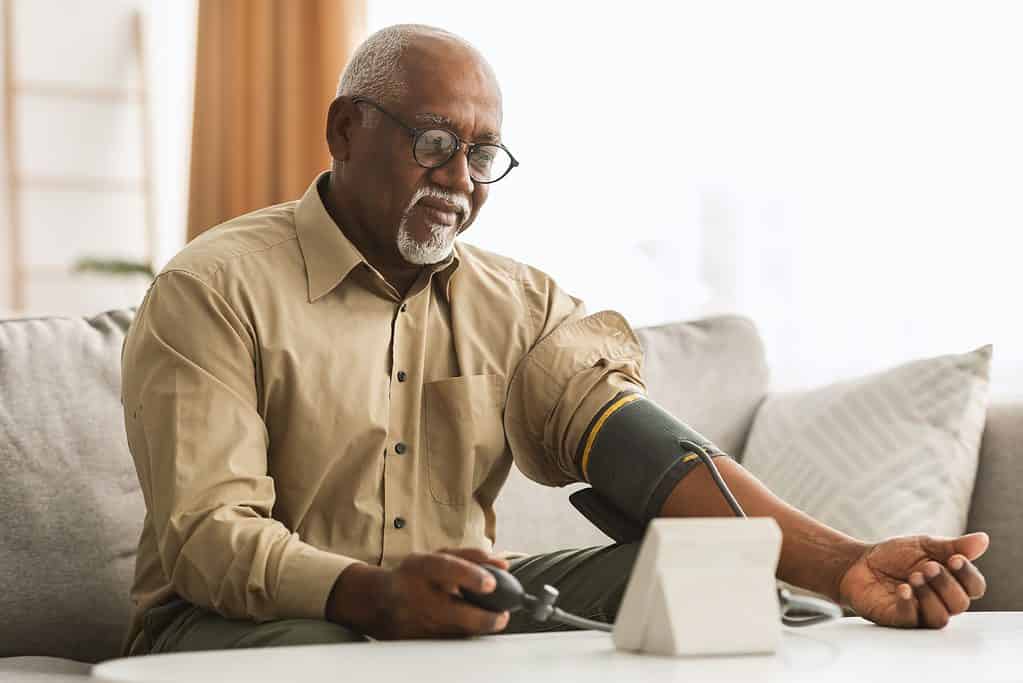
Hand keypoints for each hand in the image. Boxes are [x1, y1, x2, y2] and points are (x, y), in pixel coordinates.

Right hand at [328, 547, 510, 638]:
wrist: (378, 600)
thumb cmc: (414, 575)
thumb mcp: (437, 557)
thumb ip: (471, 557)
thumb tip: (502, 565)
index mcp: (419, 568)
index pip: (445, 568)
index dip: (469, 575)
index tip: (491, 584)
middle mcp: (414, 594)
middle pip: (453, 611)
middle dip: (483, 618)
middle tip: (503, 616)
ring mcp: (413, 621)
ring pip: (454, 631)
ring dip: (478, 628)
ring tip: (492, 620)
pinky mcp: (415, 640)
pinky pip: (447, 641)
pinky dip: (464, 636)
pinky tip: (472, 629)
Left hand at [837, 532, 988, 628]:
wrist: (858, 563)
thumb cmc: (893, 556)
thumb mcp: (923, 545)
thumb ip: (951, 546)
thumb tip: (983, 540)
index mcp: (950, 583)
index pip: (974, 587)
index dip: (968, 575)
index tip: (955, 559)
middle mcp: (939, 601)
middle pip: (960, 604)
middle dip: (946, 584)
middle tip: (928, 567)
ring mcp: (920, 613)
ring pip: (940, 617)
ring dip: (929, 595)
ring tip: (913, 576)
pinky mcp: (898, 620)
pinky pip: (912, 620)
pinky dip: (909, 604)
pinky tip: (902, 589)